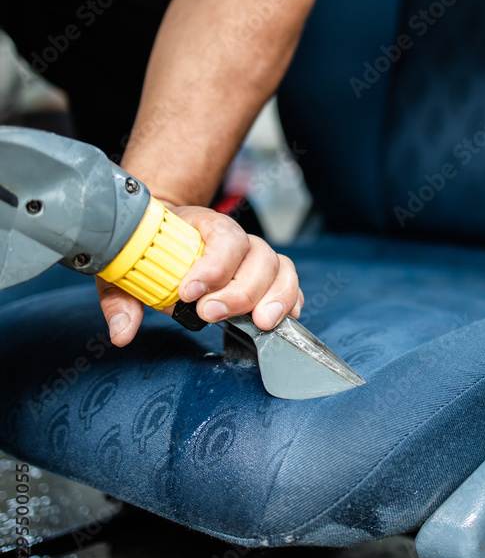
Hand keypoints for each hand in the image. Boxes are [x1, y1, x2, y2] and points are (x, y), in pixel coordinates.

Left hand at [96, 204, 303, 346]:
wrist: (161, 235)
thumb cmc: (146, 251)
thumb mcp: (124, 270)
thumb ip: (121, 300)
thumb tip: (122, 332)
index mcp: (202, 225)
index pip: (222, 236)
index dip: (213, 265)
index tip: (189, 293)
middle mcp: (235, 239)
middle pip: (258, 255)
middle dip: (240, 290)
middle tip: (211, 313)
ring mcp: (253, 258)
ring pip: (280, 268)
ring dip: (275, 296)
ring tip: (260, 322)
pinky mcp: (265, 278)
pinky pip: (289, 283)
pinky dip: (291, 300)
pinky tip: (282, 318)